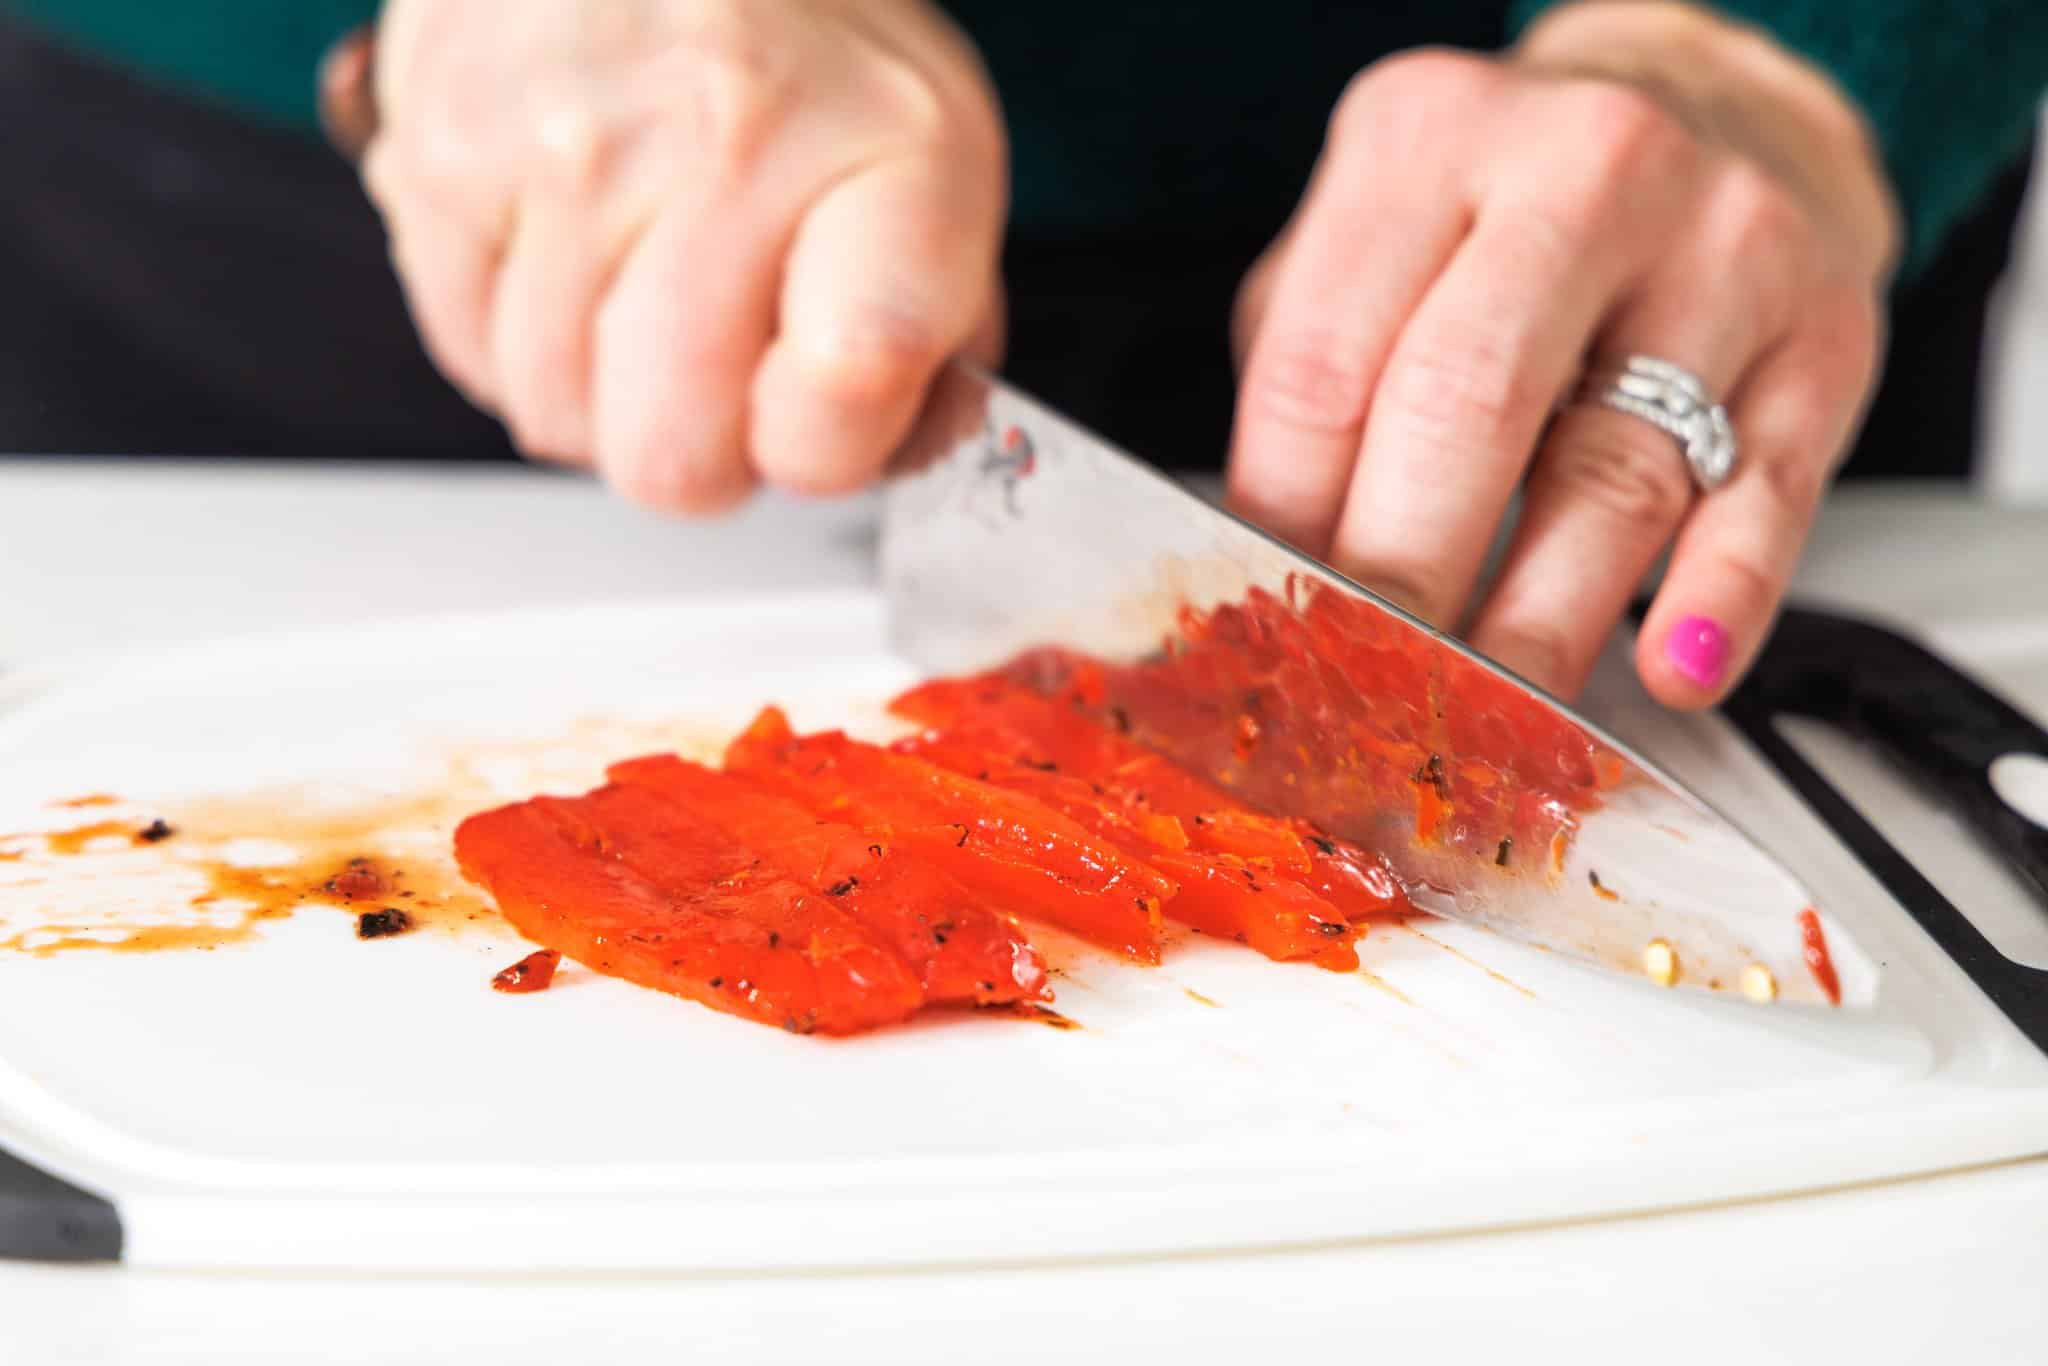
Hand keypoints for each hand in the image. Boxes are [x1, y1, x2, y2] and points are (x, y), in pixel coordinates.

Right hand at [358, 0, 1005, 509]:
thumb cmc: (801, 49)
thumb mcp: (926, 164)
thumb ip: (931, 336)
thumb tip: (889, 457)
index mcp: (889, 157)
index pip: (844, 391)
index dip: (821, 450)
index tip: (814, 416)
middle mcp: (728, 144)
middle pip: (672, 457)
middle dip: (700, 453)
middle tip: (719, 373)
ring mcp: (571, 149)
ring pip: (560, 417)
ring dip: (601, 393)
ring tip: (641, 285)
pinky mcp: (445, 149)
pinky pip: (471, 351)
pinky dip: (516, 337)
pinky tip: (570, 254)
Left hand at [1227, 1, 1898, 707]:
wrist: (1711, 119)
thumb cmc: (1501, 219)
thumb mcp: (1370, 249)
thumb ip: (1311, 387)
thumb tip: (1263, 574)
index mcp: (1422, 141)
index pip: (1322, 369)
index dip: (1286, 525)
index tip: (1272, 632)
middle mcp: (1581, 172)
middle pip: (1463, 410)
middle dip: (1402, 583)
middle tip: (1367, 692)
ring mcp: (1721, 246)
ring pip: (1611, 475)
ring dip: (1535, 626)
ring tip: (1480, 717)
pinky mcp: (1823, 336)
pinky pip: (1765, 497)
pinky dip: (1715, 600)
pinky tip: (1671, 666)